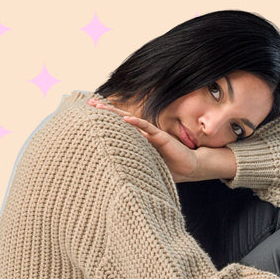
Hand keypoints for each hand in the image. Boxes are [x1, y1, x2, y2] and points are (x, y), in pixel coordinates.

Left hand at [87, 99, 202, 182]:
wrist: (190, 167)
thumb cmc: (170, 169)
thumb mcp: (147, 166)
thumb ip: (134, 165)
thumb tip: (115, 175)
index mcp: (139, 141)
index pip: (120, 127)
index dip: (106, 121)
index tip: (90, 116)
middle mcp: (143, 134)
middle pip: (121, 119)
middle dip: (105, 111)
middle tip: (89, 104)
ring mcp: (151, 134)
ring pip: (131, 120)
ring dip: (115, 113)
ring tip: (100, 107)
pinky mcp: (161, 137)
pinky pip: (147, 127)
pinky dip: (136, 122)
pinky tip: (125, 118)